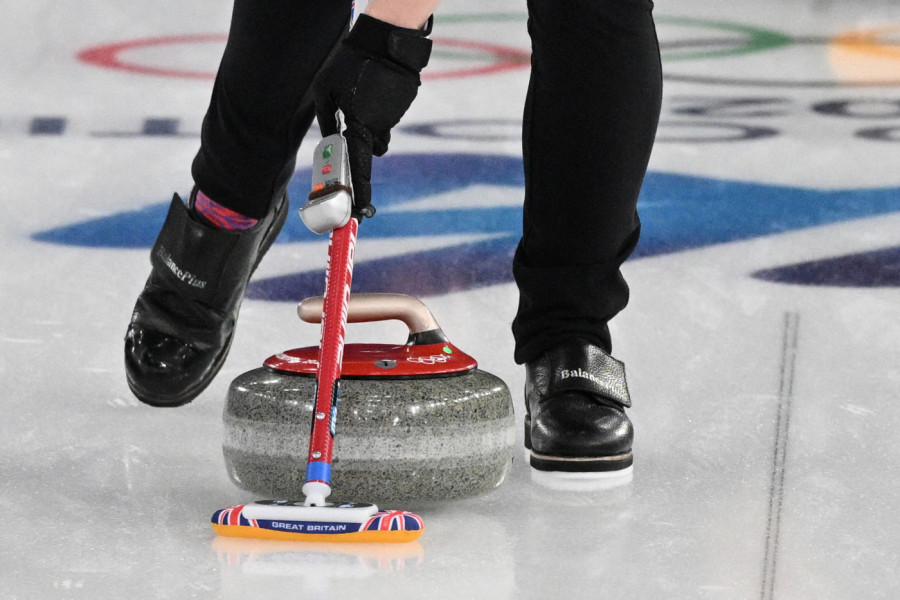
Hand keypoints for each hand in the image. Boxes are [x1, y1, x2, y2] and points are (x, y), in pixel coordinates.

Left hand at [313, 14, 432, 218]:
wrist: (385, 40)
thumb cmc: (350, 64)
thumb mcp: (325, 92)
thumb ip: (327, 121)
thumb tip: (328, 141)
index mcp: (361, 128)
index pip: (359, 169)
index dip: (359, 192)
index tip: (359, 211)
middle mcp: (381, 127)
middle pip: (371, 149)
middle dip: (362, 143)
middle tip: (352, 117)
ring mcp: (395, 116)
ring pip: (380, 131)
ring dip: (370, 122)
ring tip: (361, 94)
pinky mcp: (403, 104)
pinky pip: (388, 114)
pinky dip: (380, 106)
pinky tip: (373, 85)